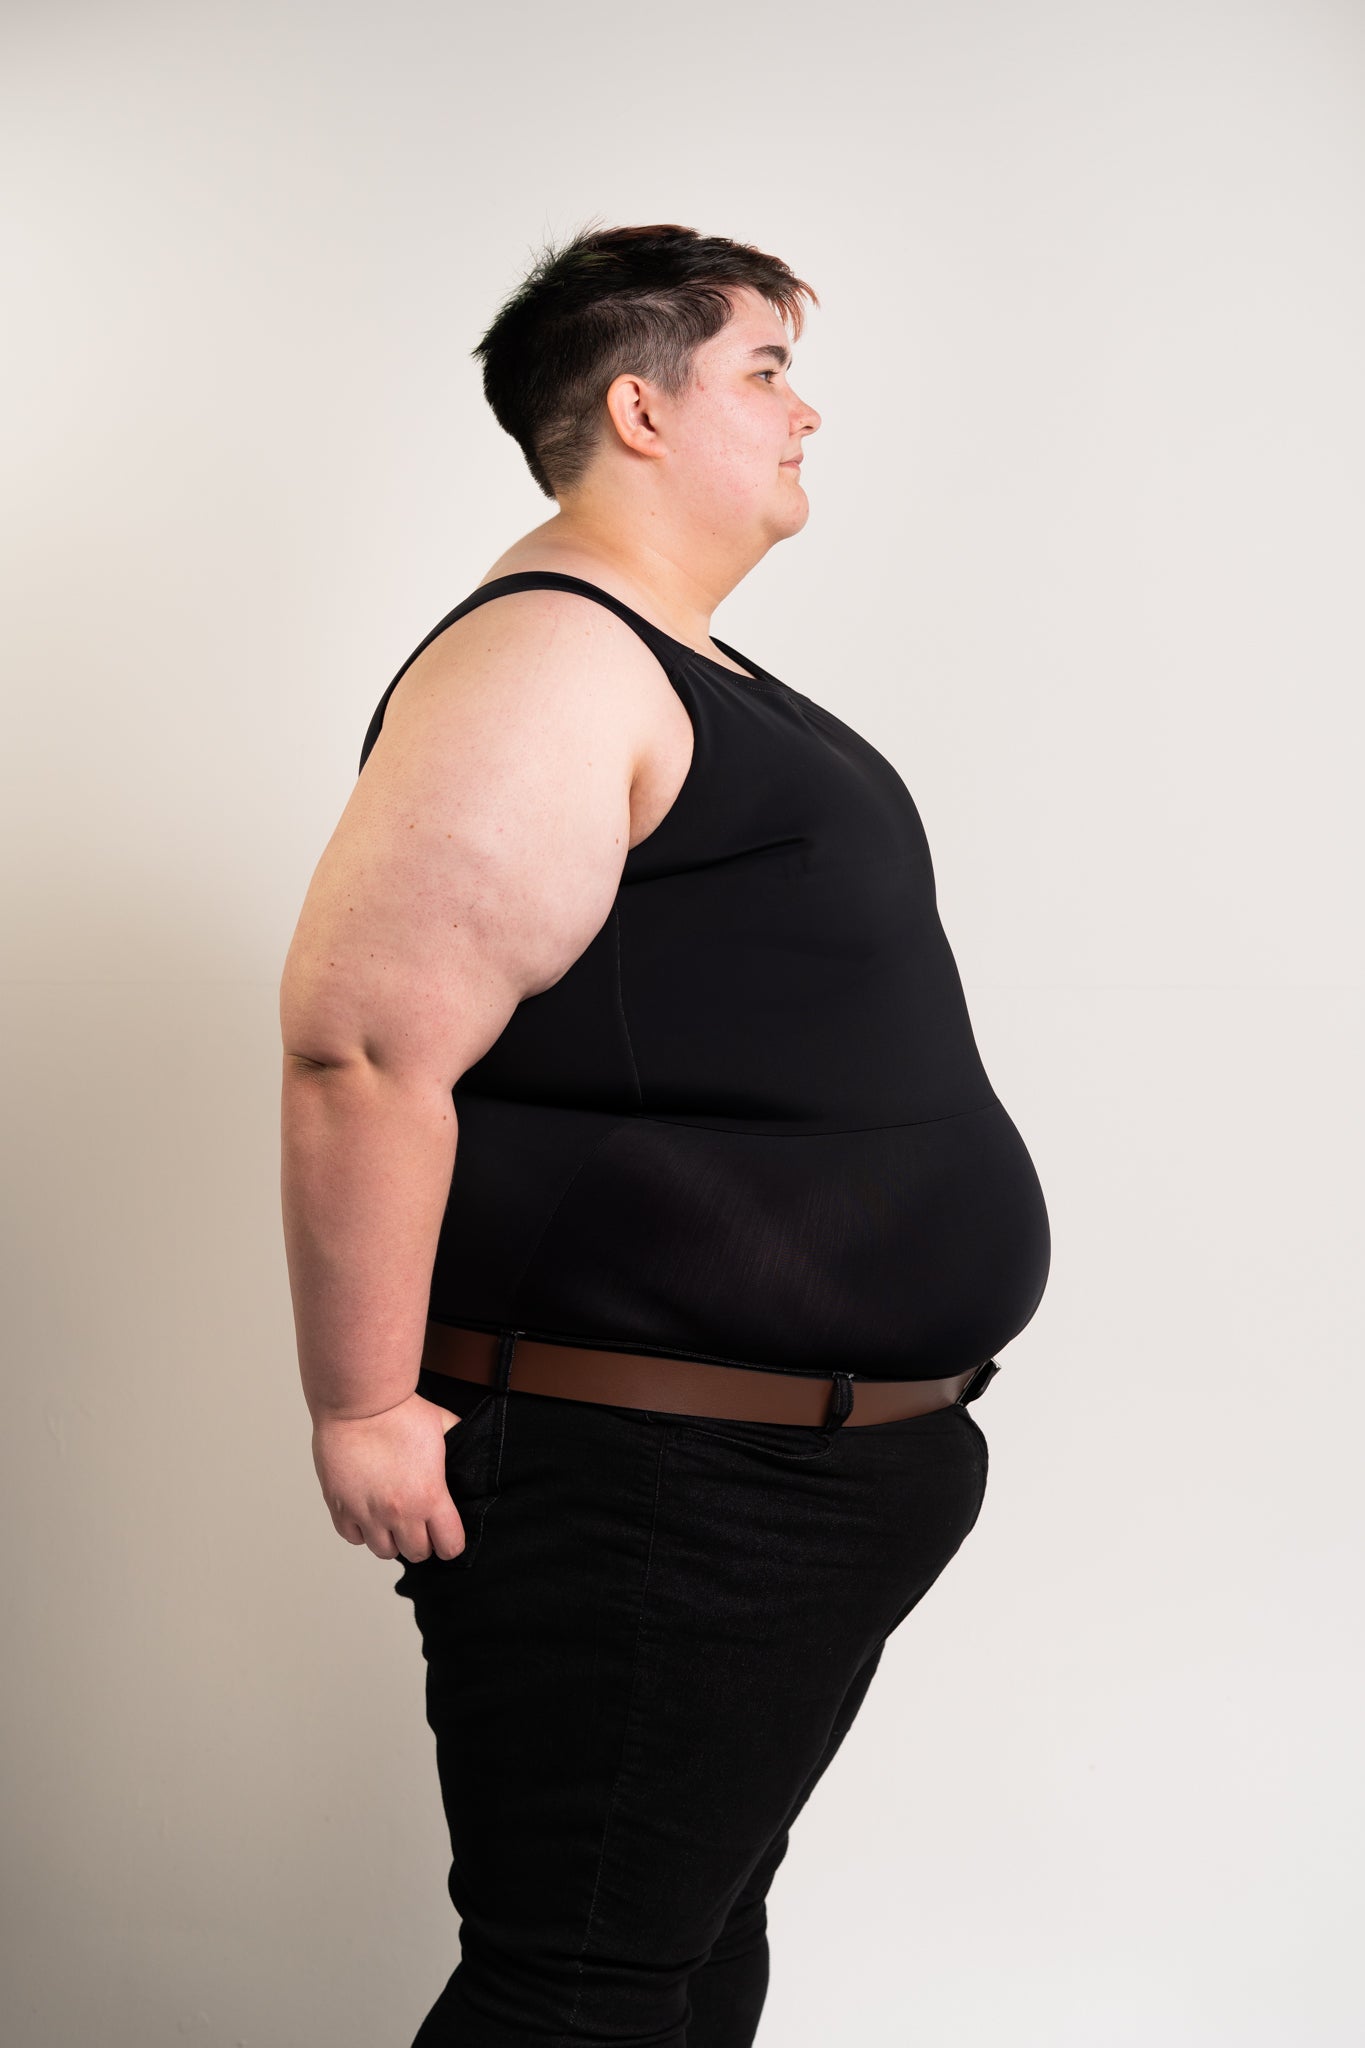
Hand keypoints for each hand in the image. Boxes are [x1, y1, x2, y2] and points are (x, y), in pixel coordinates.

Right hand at [311, 1390, 467, 1560]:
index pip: (450, 1546)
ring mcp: (366, 1512)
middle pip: (417, 1553)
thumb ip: (458, 1447)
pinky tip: (368, 1512)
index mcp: (429, 1496)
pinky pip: (353, 1537)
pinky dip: (361, 1530)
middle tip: (419, 1523)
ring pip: (384, 1551)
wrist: (358, 1401)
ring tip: (392, 1518)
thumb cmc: (399, 1411)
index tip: (447, 1534)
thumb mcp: (443, 1427)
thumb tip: (468, 1452)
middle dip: (422, 1540)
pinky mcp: (340, 1507)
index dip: (451, 1542)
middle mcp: (398, 1512)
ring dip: (391, 1538)